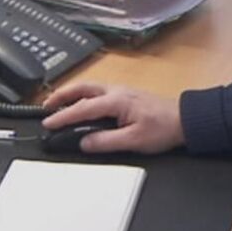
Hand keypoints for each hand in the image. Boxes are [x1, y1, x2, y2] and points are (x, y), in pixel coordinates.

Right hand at [40, 82, 183, 154]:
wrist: (185, 120)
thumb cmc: (164, 128)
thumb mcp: (133, 140)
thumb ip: (105, 141)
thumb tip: (84, 142)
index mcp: (116, 101)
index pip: (81, 108)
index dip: (62, 117)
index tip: (48, 123)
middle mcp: (116, 92)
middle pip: (81, 89)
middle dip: (61, 96)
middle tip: (45, 106)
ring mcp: (121, 91)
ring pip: (89, 88)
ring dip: (71, 94)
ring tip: (58, 103)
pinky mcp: (126, 95)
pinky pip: (98, 91)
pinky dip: (83, 95)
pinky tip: (82, 103)